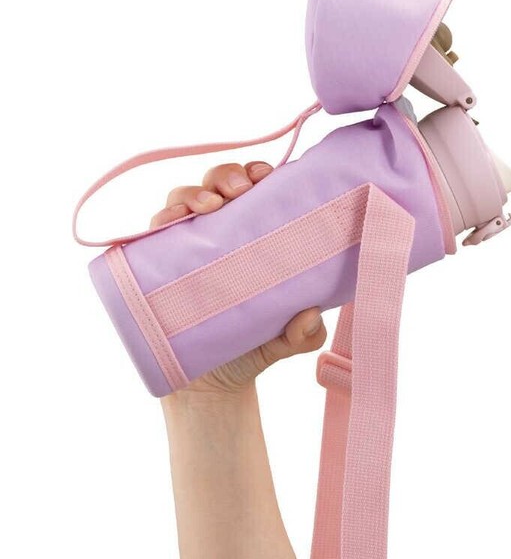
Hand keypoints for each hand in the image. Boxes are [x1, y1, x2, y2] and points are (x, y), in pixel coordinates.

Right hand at [150, 161, 326, 396]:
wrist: (213, 384)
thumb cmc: (253, 346)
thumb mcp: (287, 340)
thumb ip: (304, 332)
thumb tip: (310, 315)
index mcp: (250, 236)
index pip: (252, 190)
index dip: (256, 173)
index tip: (267, 176)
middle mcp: (217, 233)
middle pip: (216, 185)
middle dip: (226, 176)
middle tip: (241, 191)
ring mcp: (186, 247)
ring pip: (182, 199)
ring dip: (193, 192)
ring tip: (211, 206)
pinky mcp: (158, 265)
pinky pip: (152, 232)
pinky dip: (159, 219)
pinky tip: (171, 221)